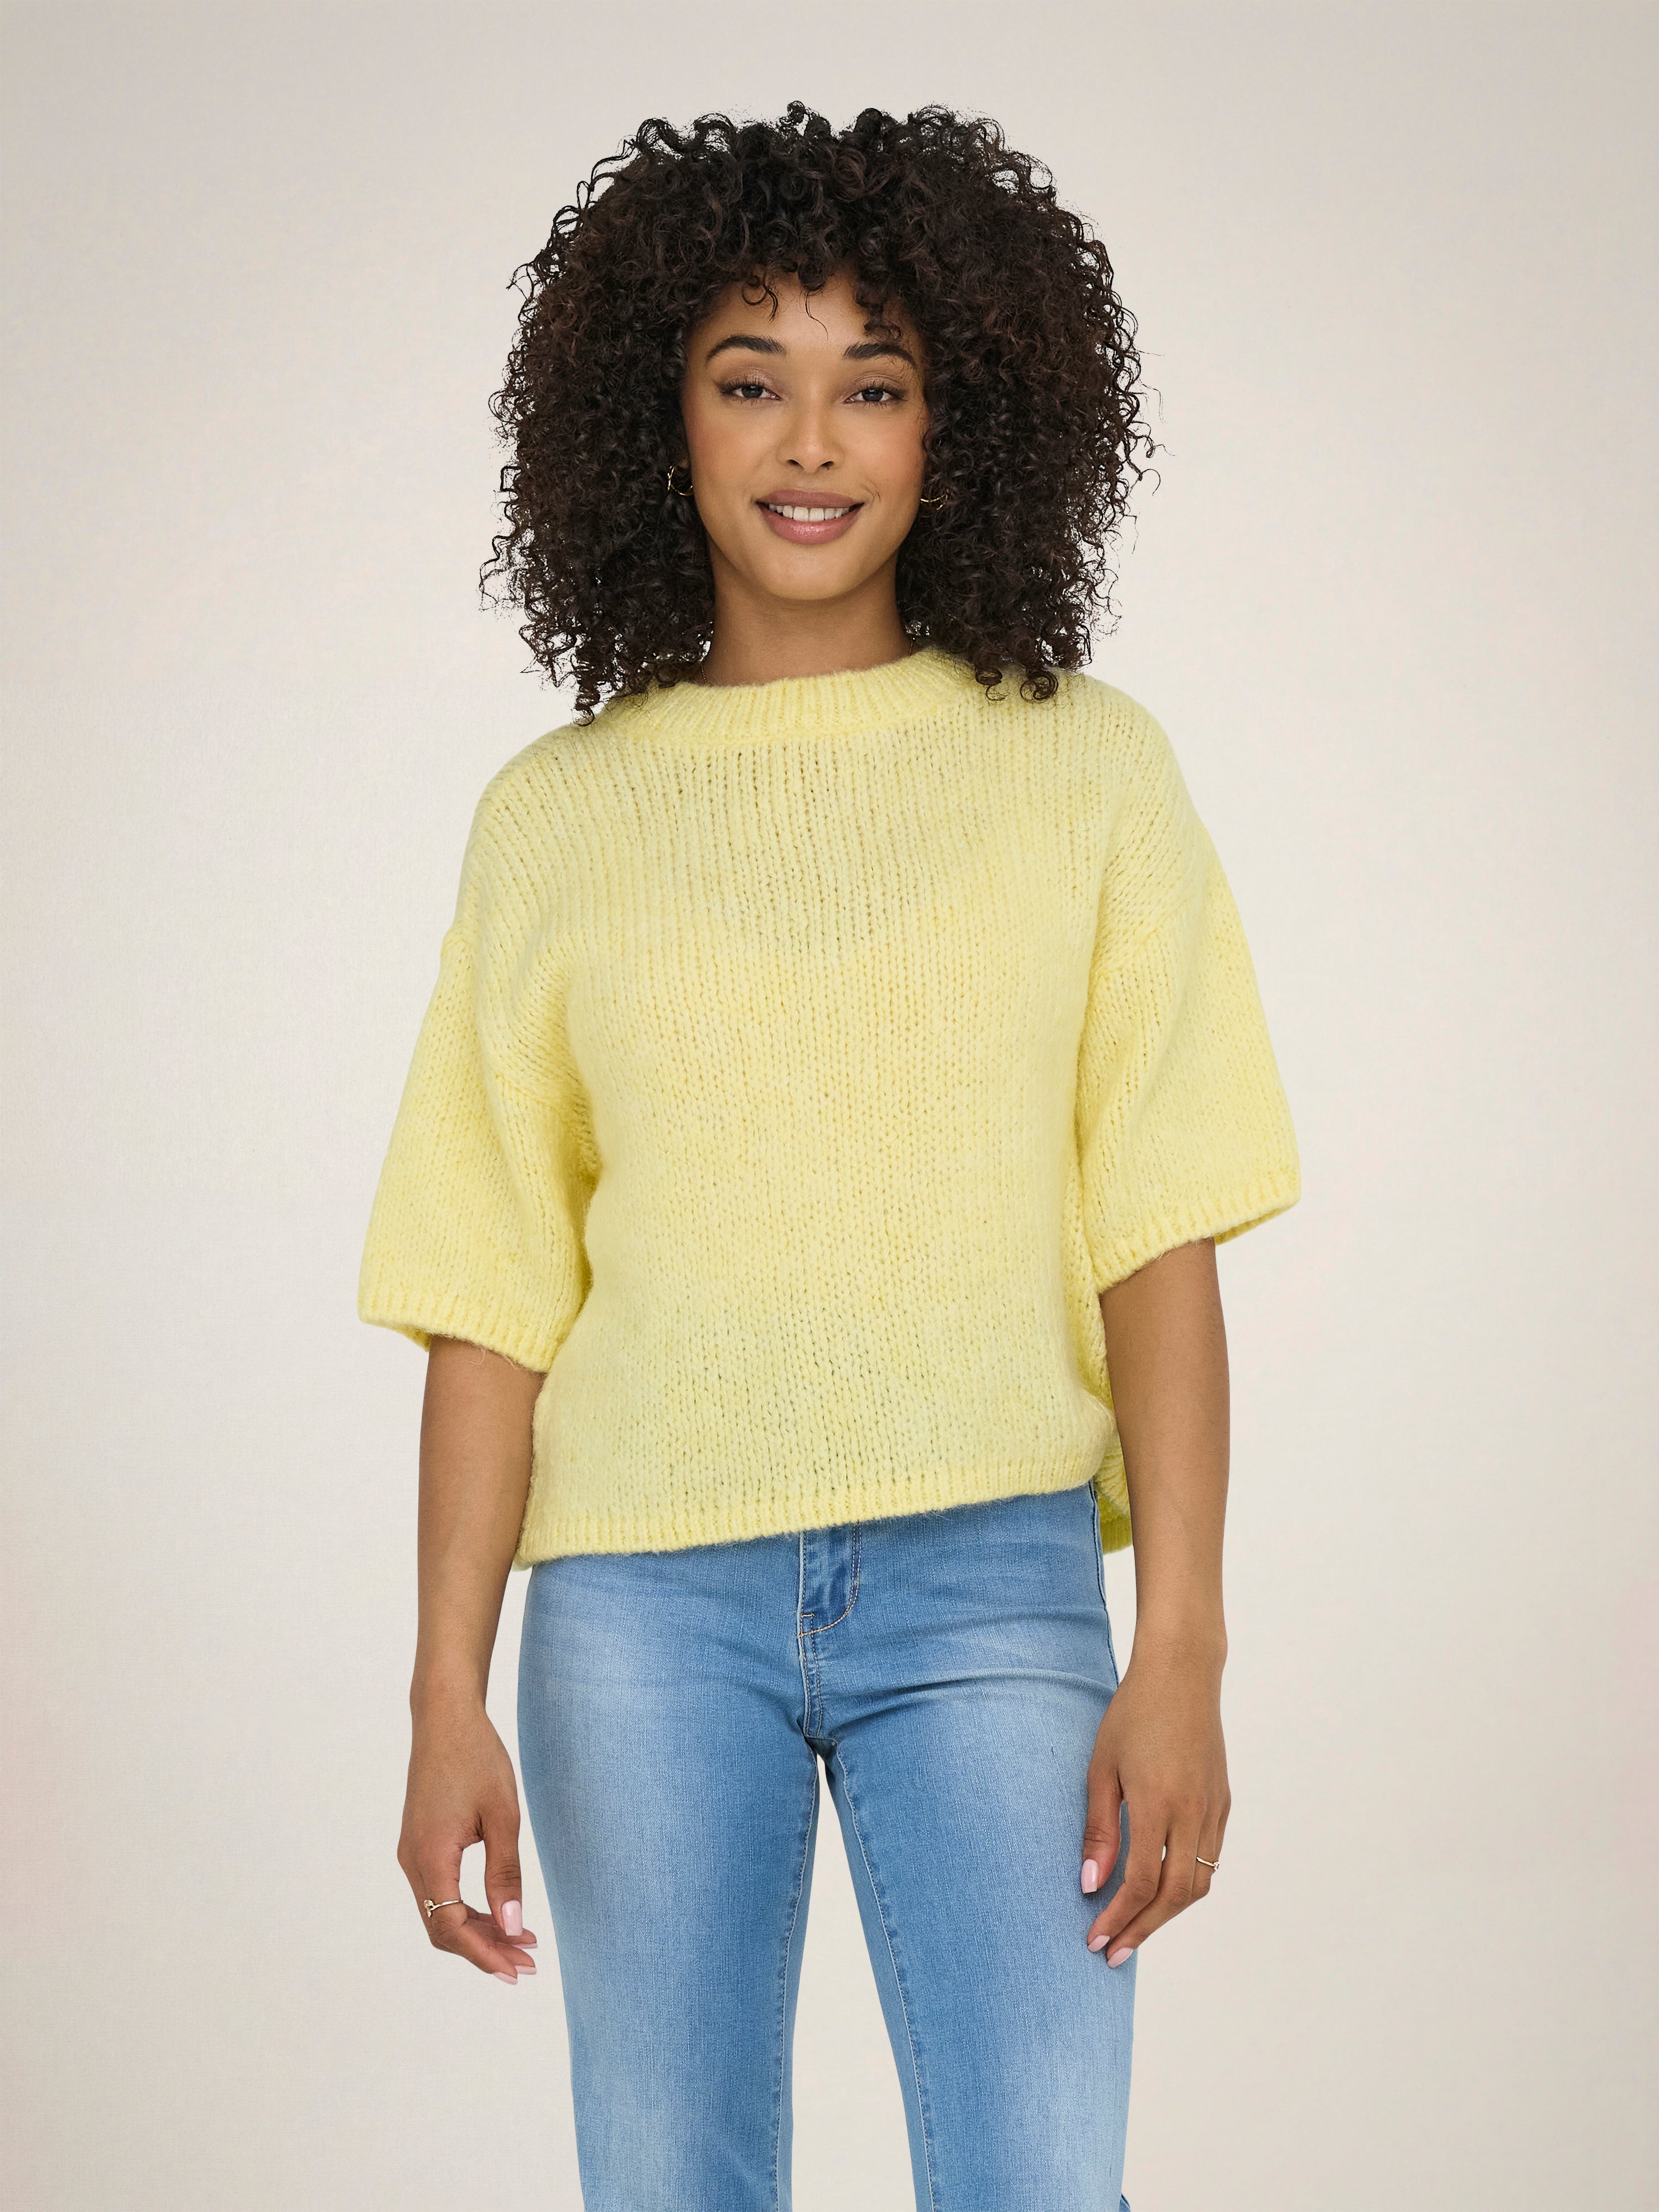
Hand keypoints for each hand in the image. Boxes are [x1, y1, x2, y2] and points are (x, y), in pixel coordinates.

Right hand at [397, 1693, 539, 1983]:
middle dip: (484, 1949)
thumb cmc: (477, 1757)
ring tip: (521, 1941)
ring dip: (477, 1931)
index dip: (484, 1953)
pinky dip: (467, 1908)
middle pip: (442, 1927)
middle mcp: (412, 1860)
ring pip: (439, 1911)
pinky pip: (439, 1891)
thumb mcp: (502, 1815)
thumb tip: (512, 1926)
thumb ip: (505, 1873)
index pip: (451, 1926)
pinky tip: (498, 1909)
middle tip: (527, 1962)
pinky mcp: (419, 1843)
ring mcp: (412, 1852)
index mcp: (430, 1855)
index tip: (517, 1969)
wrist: (446, 1717)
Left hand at [1078, 1637, 1229, 1965]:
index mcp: (1159, 1803)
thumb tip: (1090, 1884)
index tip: (1095, 1940)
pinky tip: (1161, 1889)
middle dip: (1143, 1930)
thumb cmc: (1133, 1715)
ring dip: (1167, 1913)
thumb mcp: (1102, 1768)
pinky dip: (1186, 1884)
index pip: (1141, 1882)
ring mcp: (1214, 1809)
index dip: (1118, 1917)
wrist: (1182, 1674)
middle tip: (1114, 1953)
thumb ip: (1098, 1829)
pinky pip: (1209, 1859)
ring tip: (1135, 1928)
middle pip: (1174, 1895)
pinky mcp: (1223, 1802)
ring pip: (1198, 1883)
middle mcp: (1194, 1812)